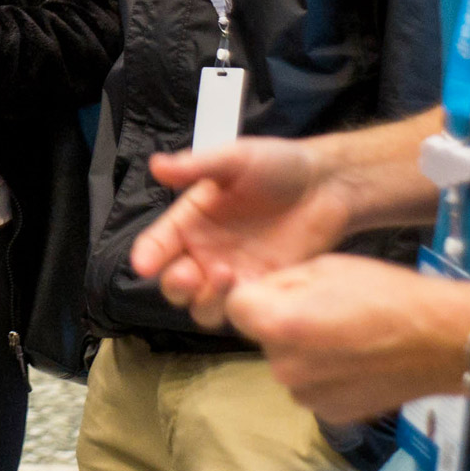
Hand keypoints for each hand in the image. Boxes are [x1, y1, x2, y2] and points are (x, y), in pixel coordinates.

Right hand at [129, 137, 355, 327]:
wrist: (326, 185)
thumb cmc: (277, 165)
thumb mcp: (234, 158)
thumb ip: (196, 166)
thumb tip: (157, 165)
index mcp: (190, 221)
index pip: (158, 244)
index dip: (147, 256)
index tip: (143, 264)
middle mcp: (205, 253)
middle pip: (174, 284)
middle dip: (175, 285)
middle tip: (188, 275)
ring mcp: (233, 275)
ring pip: (204, 306)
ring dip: (206, 300)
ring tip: (226, 276)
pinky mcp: (262, 290)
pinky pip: (242, 312)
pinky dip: (241, 310)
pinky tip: (252, 290)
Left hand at [223, 254, 469, 422]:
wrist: (442, 340)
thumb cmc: (388, 294)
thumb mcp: (326, 267)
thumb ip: (282, 283)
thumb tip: (260, 294)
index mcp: (279, 326)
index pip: (234, 307)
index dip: (256, 293)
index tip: (283, 290)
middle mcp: (283, 367)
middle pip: (264, 337)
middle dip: (283, 322)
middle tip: (326, 310)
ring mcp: (306, 396)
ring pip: (288, 362)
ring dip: (304, 350)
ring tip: (347, 336)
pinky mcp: (329, 414)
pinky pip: (311, 386)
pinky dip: (325, 375)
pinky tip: (356, 360)